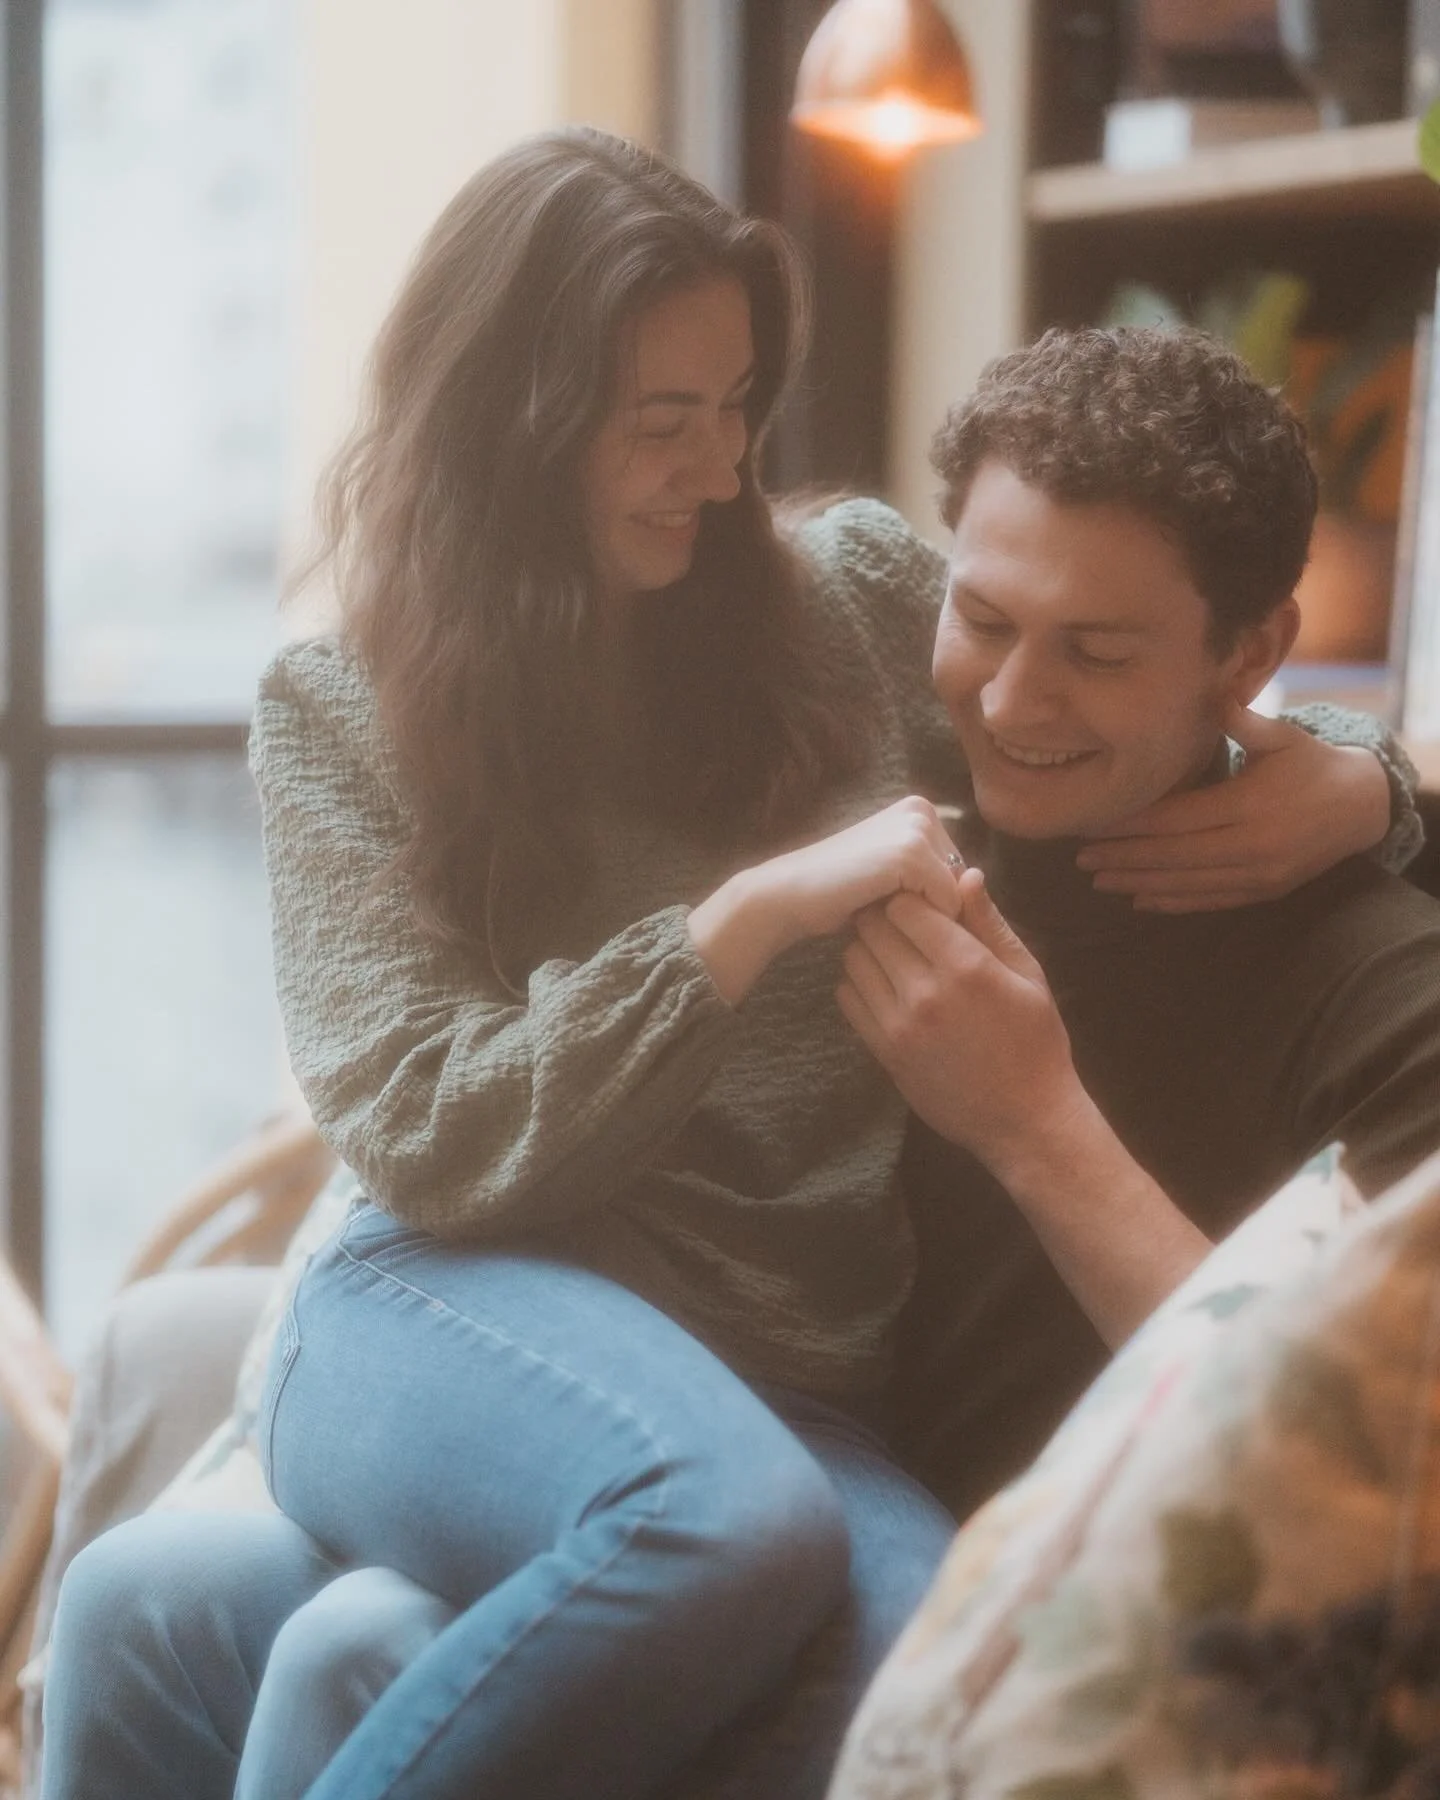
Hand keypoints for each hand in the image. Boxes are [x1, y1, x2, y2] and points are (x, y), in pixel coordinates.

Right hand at [763, 795, 964, 942]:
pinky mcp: (910, 853)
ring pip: (957, 894)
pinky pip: (947, 903)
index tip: (900, 908)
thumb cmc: (839, 894)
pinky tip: (882, 913)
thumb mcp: (895, 879)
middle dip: (936, 907)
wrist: (789, 894)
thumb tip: (978, 885)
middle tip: (887, 909)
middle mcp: (922, 810)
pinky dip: (923, 922)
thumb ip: (933, 879)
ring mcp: (916, 828)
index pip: (959, 870)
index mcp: (919, 810)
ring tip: (884, 910)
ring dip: (929, 916)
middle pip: (963, 881)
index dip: (937, 901)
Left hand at [836, 869, 1083, 1178]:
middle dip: (884, 917)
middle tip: (900, 924)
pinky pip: (848, 999)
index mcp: (966, 965)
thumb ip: (990, 923)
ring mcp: (899, 1024)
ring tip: (892, 955)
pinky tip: (884, 986)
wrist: (1025, 1120)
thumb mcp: (1027, 974)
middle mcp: (926, 991)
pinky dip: (858, 983)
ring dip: (868, 949)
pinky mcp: (884, 1051)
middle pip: (873, 927)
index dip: (909, 897)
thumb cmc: (1036, 1041)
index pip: (906, 906)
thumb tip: (965, 874)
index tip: (920, 903)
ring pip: (854, 959)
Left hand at [1075, 703, 1390, 911]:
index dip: (1132, 824)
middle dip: (1123, 858)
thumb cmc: (1311, 764)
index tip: (1094, 824)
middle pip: (1172, 856)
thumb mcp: (1282, 736)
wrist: (1362, 807)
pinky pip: (1210, 901)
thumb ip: (1243, 721)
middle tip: (1081, 858)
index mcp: (1248, 804)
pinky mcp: (1263, 891)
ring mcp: (1257, 874)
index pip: (1176, 818)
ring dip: (1139, 884)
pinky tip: (1141, 901)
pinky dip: (1173, 903)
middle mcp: (1250, 845)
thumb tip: (1212, 695)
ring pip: (1187, 884)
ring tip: (1099, 881)